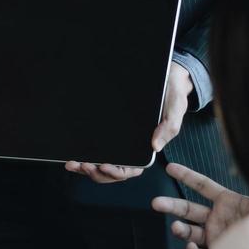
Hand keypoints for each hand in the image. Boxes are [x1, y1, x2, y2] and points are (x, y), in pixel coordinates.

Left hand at [65, 62, 191, 183]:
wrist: (167, 77)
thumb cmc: (172, 94)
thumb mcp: (175, 109)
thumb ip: (168, 128)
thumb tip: (155, 146)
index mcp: (146, 148)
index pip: (132, 169)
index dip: (117, 172)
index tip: (104, 167)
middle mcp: (132, 148)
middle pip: (113, 170)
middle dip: (96, 172)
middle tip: (83, 165)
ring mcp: (119, 141)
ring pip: (101, 163)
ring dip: (86, 167)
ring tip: (73, 164)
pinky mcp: (109, 130)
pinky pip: (96, 148)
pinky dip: (84, 154)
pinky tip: (72, 155)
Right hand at [151, 162, 248, 248]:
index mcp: (229, 202)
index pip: (203, 186)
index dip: (187, 176)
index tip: (169, 167)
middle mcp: (219, 219)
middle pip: (189, 210)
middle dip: (171, 205)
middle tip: (155, 203)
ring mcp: (216, 237)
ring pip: (191, 232)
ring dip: (180, 229)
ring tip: (175, 228)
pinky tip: (190, 247)